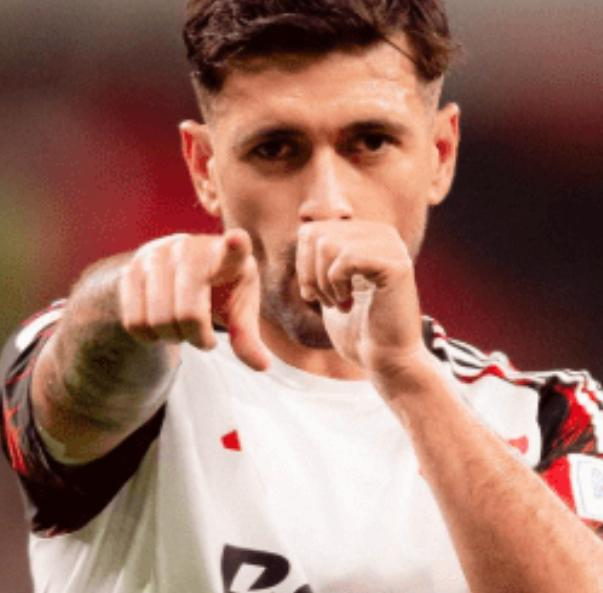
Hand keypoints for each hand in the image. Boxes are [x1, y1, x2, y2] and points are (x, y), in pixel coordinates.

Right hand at [118, 230, 270, 370]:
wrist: (177, 274)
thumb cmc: (220, 290)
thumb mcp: (238, 310)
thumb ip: (247, 338)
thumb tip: (263, 366)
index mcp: (227, 255)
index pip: (234, 249)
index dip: (236, 245)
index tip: (238, 239)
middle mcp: (190, 248)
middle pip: (188, 314)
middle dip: (197, 337)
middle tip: (203, 337)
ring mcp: (156, 256)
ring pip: (158, 320)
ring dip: (172, 337)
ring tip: (183, 327)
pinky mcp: (130, 270)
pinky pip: (134, 321)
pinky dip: (149, 337)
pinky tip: (161, 326)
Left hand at [296, 220, 426, 382]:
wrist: (386, 360)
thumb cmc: (358, 331)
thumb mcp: (329, 287)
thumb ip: (319, 257)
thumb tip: (304, 226)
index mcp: (366, 235)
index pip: (312, 227)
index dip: (302, 263)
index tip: (314, 294)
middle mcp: (382, 234)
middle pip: (316, 234)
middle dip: (309, 274)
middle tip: (325, 301)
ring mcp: (392, 247)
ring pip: (328, 245)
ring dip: (323, 282)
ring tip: (338, 303)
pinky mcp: (397, 265)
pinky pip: (347, 258)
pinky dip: (337, 284)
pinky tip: (349, 303)